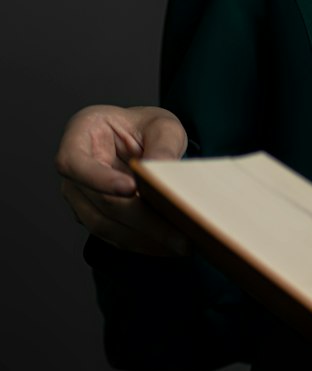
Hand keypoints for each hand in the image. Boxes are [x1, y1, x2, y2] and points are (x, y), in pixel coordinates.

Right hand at [55, 104, 190, 255]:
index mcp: (81, 135)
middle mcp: (73, 169)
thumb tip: (161, 171)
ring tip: (180, 243)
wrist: (144, 141)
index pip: (75, 162)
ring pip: (105, 225)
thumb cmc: (147, 128)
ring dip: (143, 238)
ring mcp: (79, 196)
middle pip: (100, 201)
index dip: (100, 179)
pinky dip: (141, 243)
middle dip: (141, 219)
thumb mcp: (162, 125)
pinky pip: (114, 235)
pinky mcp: (94, 216)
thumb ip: (162, 145)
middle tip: (178, 232)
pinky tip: (169, 245)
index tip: (131, 188)